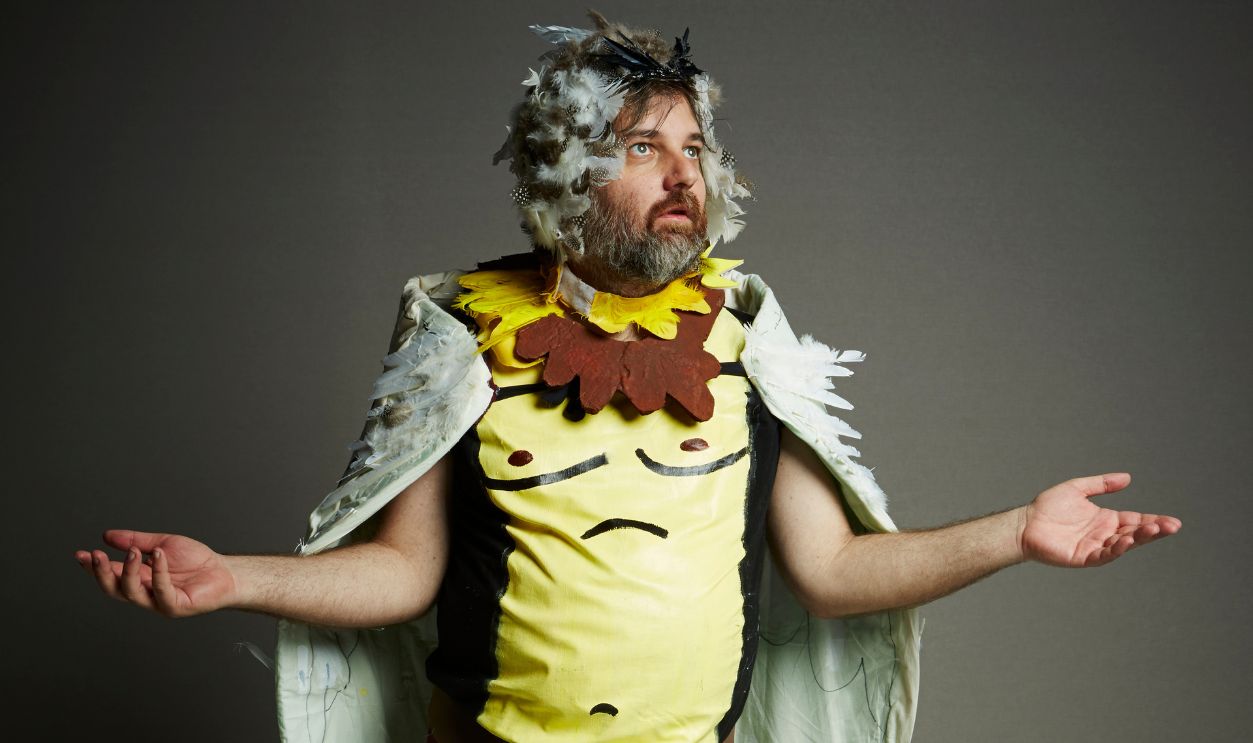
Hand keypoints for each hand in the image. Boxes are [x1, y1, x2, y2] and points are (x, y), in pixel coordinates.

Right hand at [75, 529, 237, 616]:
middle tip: (95, 555)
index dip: (94, 566)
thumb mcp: (162, 544)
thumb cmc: (196, 561)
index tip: (81, 554)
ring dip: (128, 571)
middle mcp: (145, 592)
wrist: (225, 571)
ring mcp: (159, 602)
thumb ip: (136, 541)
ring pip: (133, 593)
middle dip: (101, 573)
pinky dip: (158, 572)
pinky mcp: (176, 606)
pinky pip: (161, 591)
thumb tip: (107, 535)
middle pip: (114, 588)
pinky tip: (158, 555)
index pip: (110, 574)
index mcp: (139, 578)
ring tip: (132, 552)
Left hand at [1020, 473, 1181, 567]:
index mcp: (1106, 519)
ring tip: (1153, 530)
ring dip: (1139, 538)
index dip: (1154, 521)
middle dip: (1154, 530)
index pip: (1136, 520)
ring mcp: (1095, 546)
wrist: (1024, 523)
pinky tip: (1126, 540)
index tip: (1172, 522)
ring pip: (1123, 544)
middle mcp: (1104, 534)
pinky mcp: (1084, 557)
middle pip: (1135, 533)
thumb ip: (1101, 484)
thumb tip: (1128, 478)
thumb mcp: (1077, 488)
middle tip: (1171, 526)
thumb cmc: (1047, 507)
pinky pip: (1105, 554)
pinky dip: (1117, 548)